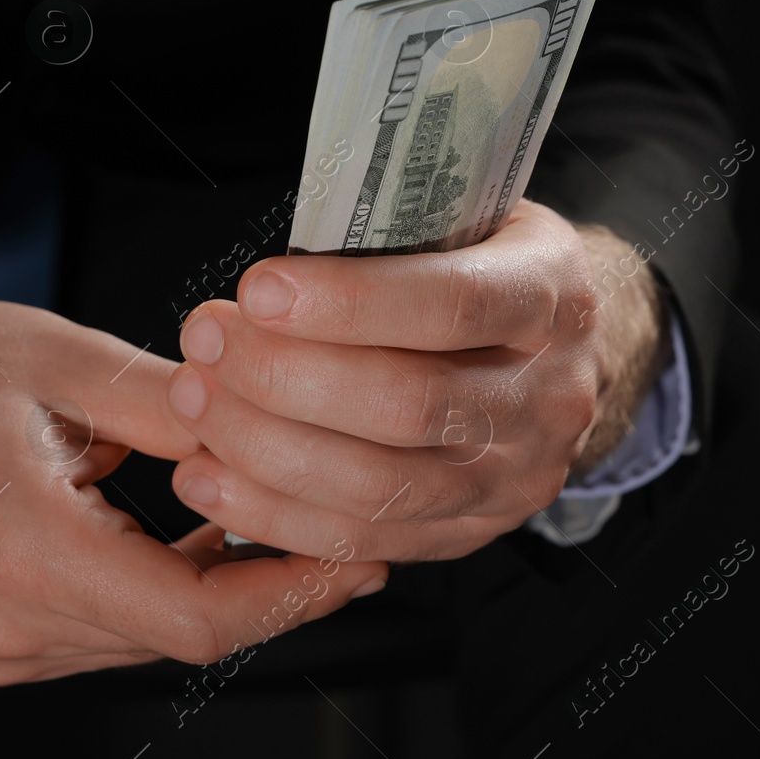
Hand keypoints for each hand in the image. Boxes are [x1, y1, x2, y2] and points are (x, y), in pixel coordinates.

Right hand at [0, 247, 387, 683]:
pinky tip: (202, 526)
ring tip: (277, 508)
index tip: (355, 558)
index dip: (293, 594)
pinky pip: (113, 626)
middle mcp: (6, 616)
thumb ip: (170, 404)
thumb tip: (266, 423)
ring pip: (153, 635)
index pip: (196, 617)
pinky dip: (169, 584)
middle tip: (343, 519)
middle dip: (272, 583)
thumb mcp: (60, 361)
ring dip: (223, 583)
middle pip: (185, 633)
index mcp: (23, 546)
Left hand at [165, 200, 670, 562]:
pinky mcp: (472, 532)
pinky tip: (208, 479)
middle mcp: (547, 398)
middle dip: (287, 378)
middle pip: (409, 406)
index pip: (453, 306)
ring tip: (193, 403)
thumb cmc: (486, 264)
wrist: (565, 348)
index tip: (257, 289)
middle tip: (207, 343)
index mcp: (553, 299)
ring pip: (380, 486)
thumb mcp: (466, 218)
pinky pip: (365, 540)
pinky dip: (274, 515)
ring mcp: (515, 478)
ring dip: (266, 450)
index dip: (350, 303)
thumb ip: (388, 238)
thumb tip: (269, 280)